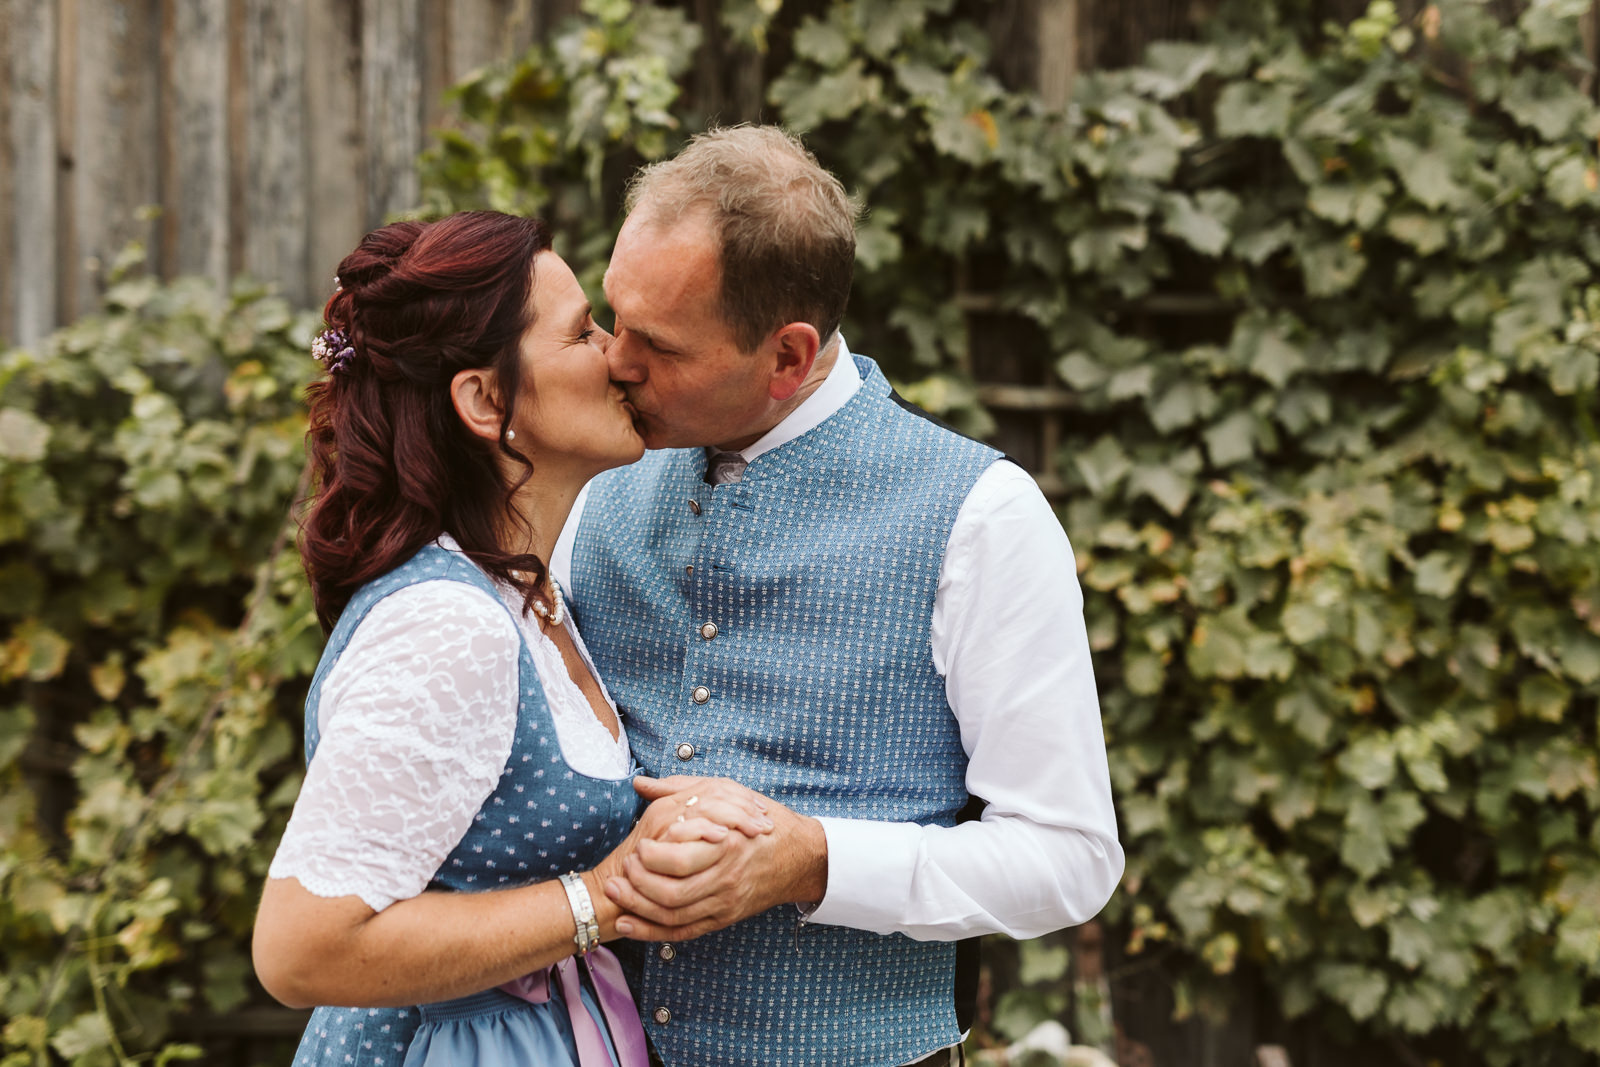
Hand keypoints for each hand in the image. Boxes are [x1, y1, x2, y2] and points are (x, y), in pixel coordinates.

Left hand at [585, 776, 773, 940]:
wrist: (801, 857)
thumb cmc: (763, 822)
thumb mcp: (727, 794)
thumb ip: (681, 788)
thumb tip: (640, 782)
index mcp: (728, 844)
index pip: (680, 860)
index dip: (650, 857)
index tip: (637, 845)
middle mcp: (727, 878)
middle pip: (672, 893)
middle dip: (638, 885)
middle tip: (623, 869)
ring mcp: (726, 903)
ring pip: (674, 916)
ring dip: (638, 908)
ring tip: (617, 893)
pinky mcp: (724, 919)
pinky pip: (684, 931)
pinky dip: (653, 932)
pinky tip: (629, 923)